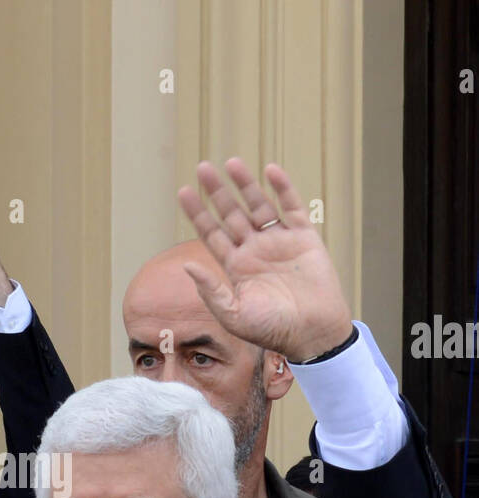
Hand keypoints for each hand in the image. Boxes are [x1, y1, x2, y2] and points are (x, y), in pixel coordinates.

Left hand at [177, 159, 353, 361]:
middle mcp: (255, 250)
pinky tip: (270, 170)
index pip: (212, 233)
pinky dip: (283, 188)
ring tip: (231, 163)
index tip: (184, 192)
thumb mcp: (234, 315)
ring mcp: (279, 241)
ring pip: (259, 205)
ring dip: (246, 184)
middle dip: (217, 192)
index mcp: (236, 266)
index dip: (198, 213)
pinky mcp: (304, 237)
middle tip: (203, 168)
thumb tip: (187, 266)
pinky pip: (292, 207)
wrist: (313, 334)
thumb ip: (211, 291)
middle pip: (232, 213)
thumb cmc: (273, 330)